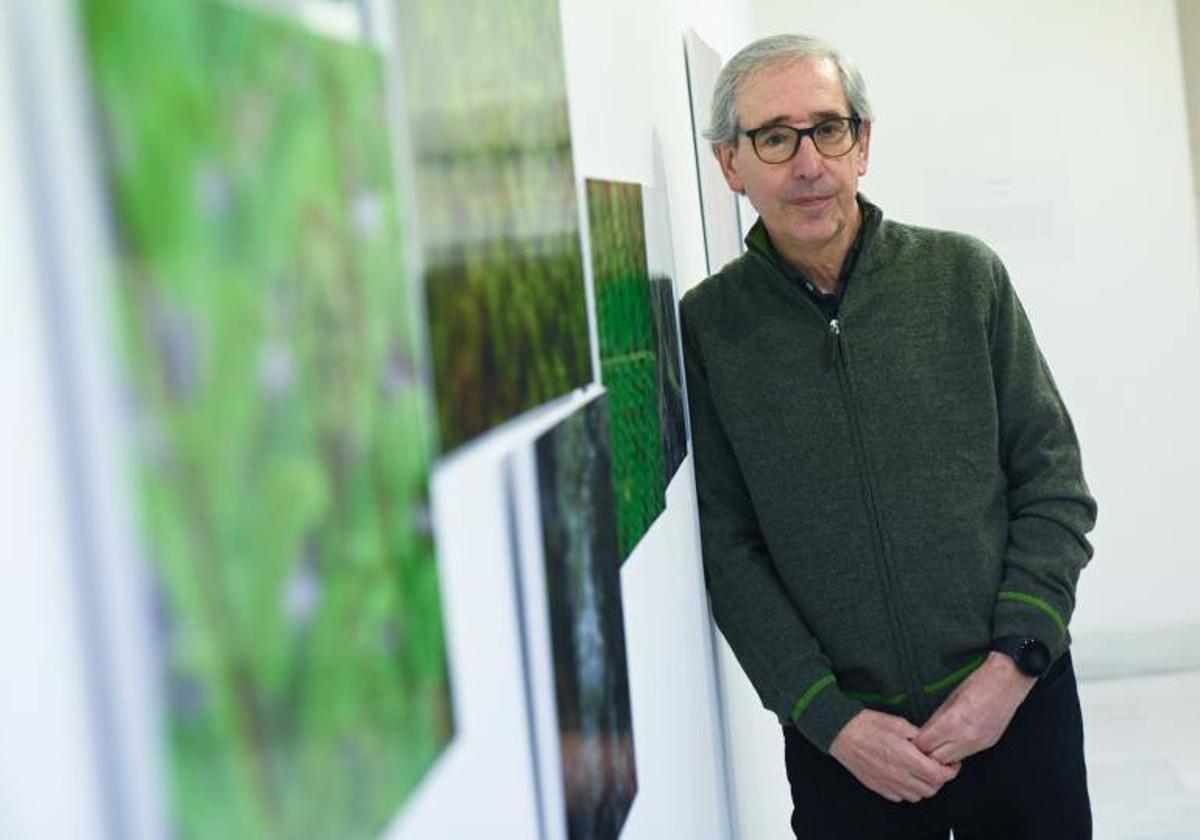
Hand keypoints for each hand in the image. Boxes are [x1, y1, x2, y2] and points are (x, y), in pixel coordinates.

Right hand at [829, 709, 960, 802]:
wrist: (841, 733)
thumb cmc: (867, 725)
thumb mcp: (898, 723)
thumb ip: (918, 735)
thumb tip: (930, 744)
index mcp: (907, 758)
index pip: (939, 775)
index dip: (950, 771)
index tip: (951, 764)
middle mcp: (899, 775)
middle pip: (931, 789)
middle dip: (939, 779)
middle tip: (937, 766)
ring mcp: (888, 784)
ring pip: (917, 796)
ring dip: (924, 786)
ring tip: (921, 772)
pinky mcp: (878, 787)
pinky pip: (900, 797)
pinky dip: (908, 790)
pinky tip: (904, 776)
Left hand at [913, 652, 1035, 763]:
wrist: (1008, 681)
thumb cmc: (978, 683)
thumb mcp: (951, 697)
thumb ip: (936, 718)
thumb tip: (923, 733)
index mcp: (955, 721)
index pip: (927, 744)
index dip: (916, 744)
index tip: (911, 740)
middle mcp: (968, 736)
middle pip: (937, 758)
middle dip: (926, 754)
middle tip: (919, 746)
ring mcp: (979, 742)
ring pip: (951, 761)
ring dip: (940, 756)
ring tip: (933, 746)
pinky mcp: (988, 744)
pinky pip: (965, 755)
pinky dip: (954, 753)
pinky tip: (949, 744)